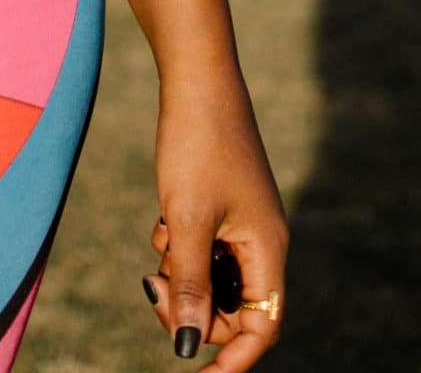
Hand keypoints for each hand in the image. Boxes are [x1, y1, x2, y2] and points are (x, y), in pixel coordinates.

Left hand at [143, 69, 287, 365]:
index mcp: (267, 250)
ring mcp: (244, 223)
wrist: (196, 76)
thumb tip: (189, 351)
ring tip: (160, 243)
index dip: (232, 357)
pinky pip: (204, 250)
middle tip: (154, 285)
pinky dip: (180, 248)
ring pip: (213, 279)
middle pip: (233, 309)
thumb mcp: (186, 221)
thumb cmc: (197, 144)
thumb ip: (191, 287)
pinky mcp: (224, 206)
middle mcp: (262, 241)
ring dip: (182, 276)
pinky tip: (163, 222)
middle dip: (193, 310)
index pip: (262, 328)